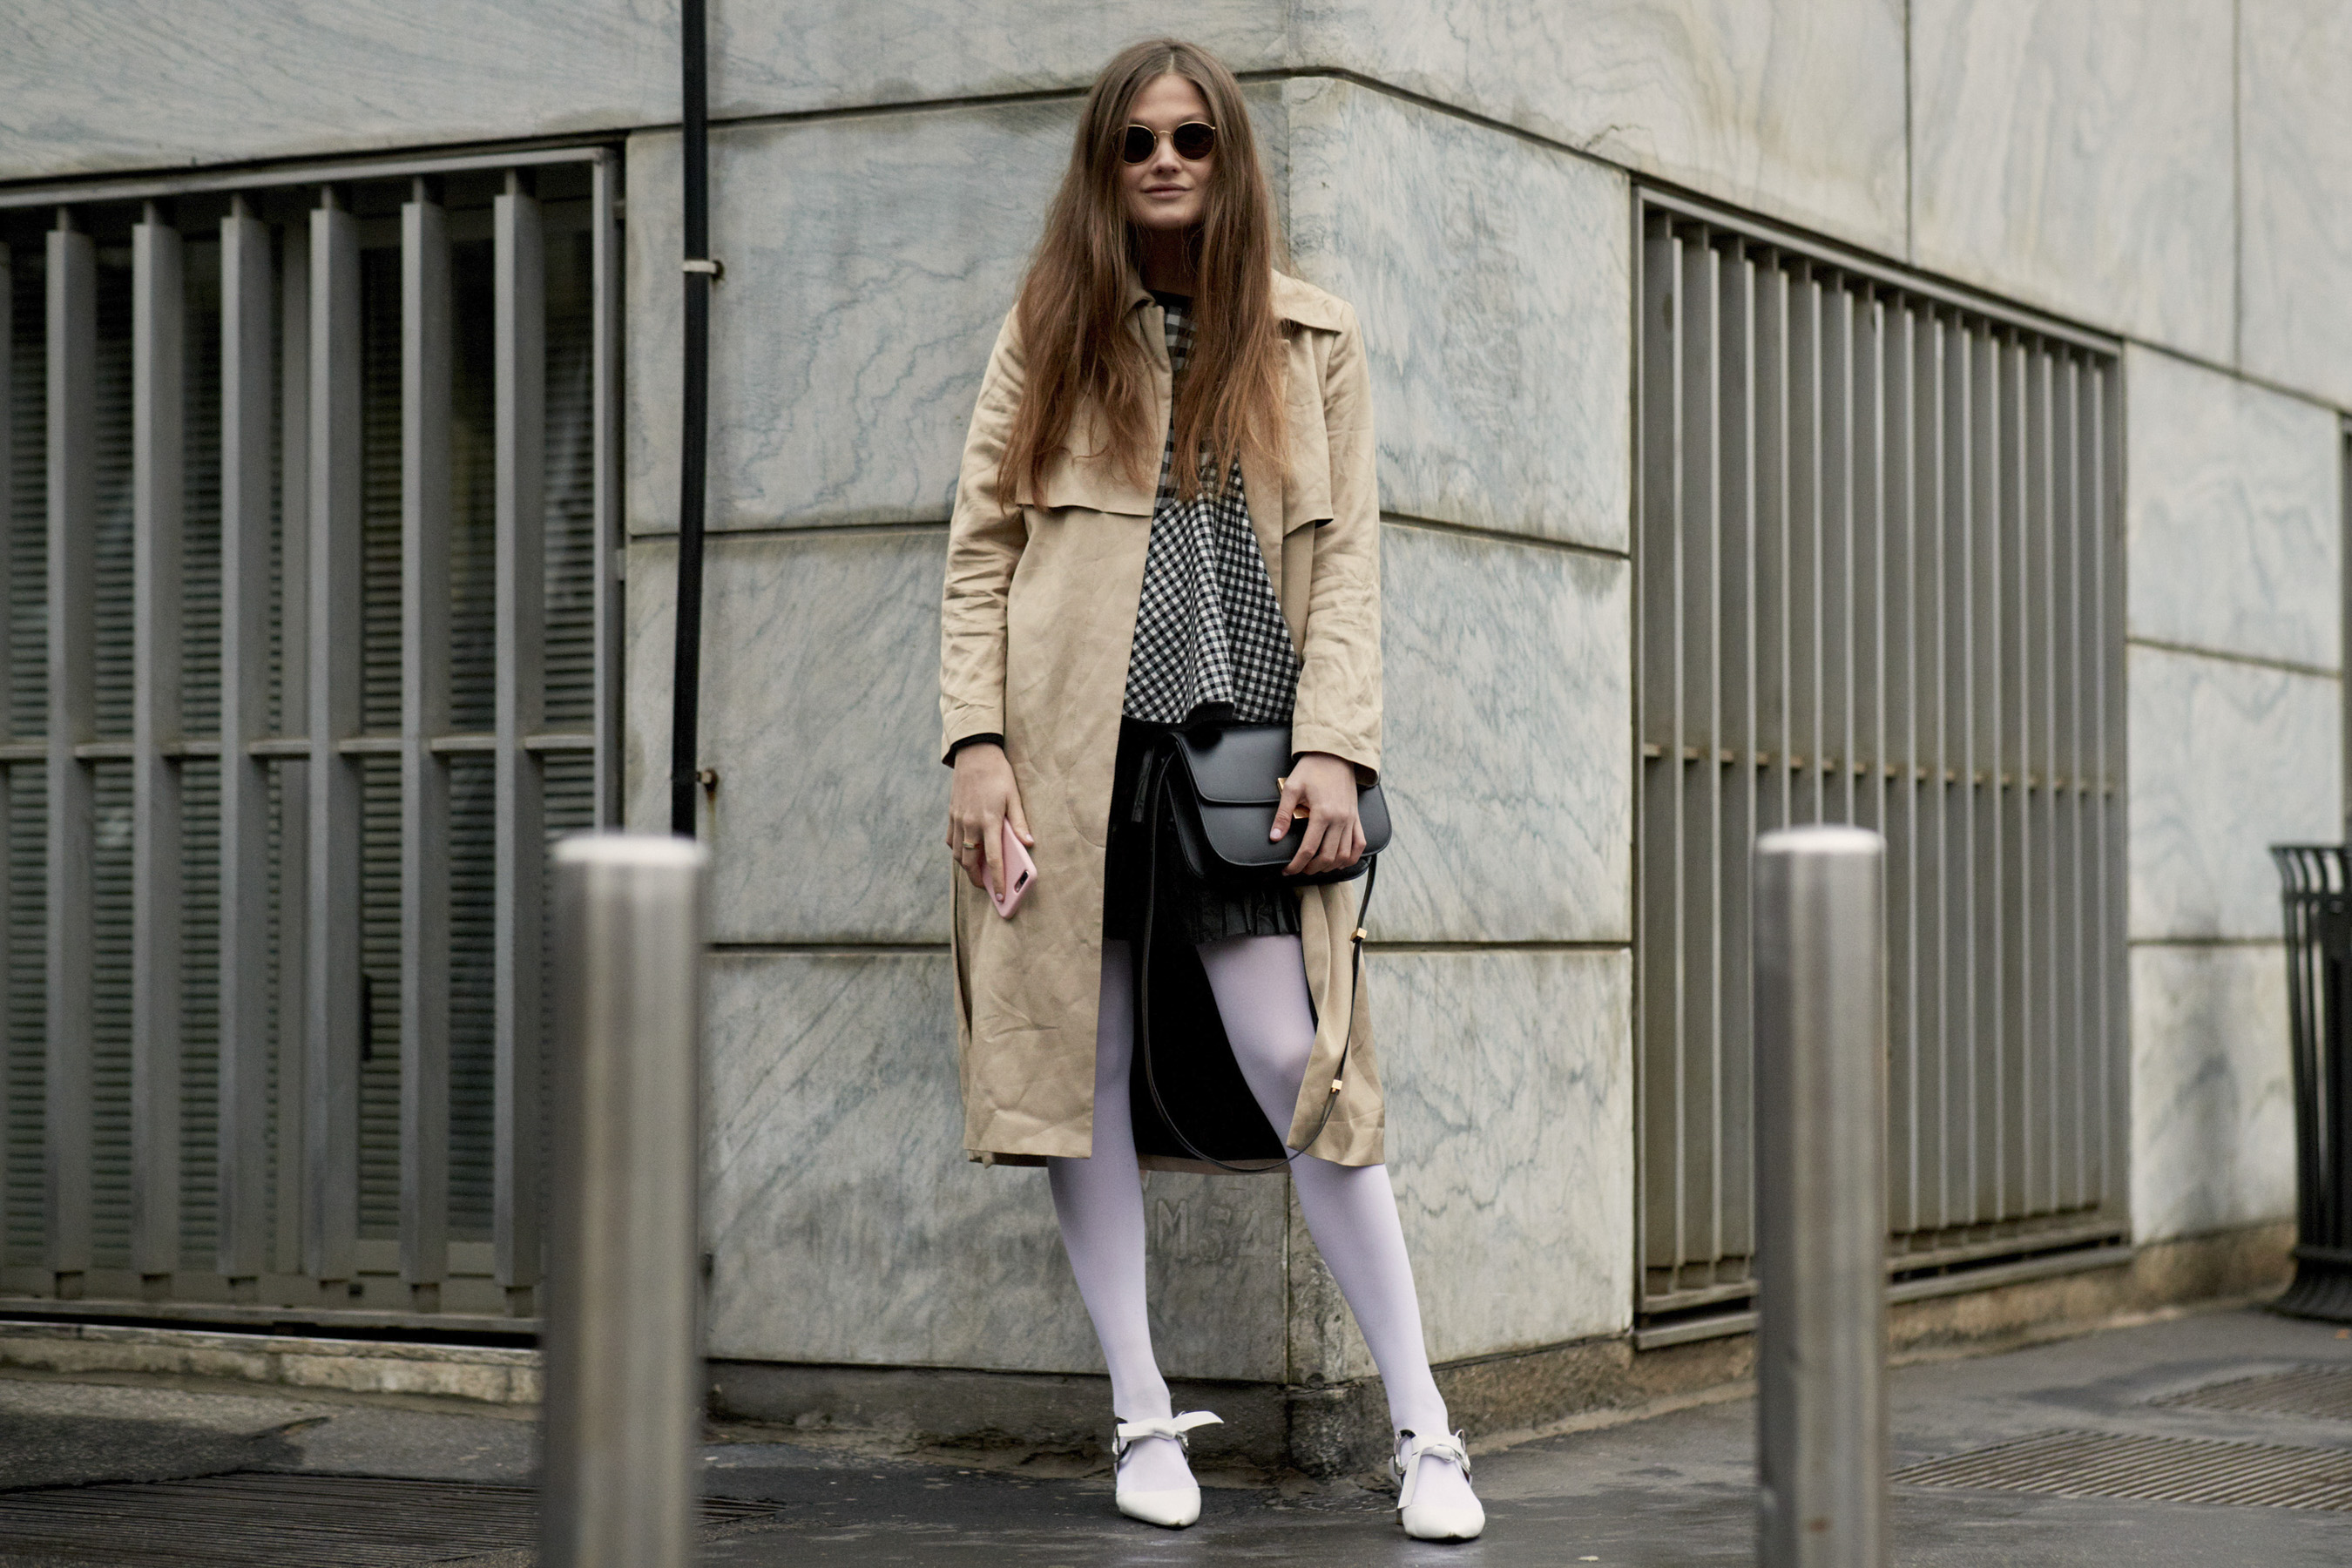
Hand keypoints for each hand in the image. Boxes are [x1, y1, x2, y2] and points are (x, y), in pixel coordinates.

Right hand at [948, 742, 1033, 892]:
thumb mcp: (1014, 796)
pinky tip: (967, 852)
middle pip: (969, 862)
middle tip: (988, 887)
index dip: (997, 879)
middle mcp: (970, 823)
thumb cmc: (998, 774)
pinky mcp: (951, 815)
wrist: (974, 754)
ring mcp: (957, 820)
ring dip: (966, 867)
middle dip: (977, 879)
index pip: (993, 858)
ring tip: (978, 873)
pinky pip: (951, 841)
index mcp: (989, 820)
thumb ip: (1020, 822)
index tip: (1000, 895)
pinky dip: (958, 850)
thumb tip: (1028, 843)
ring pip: (958, 854)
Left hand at [1272, 752, 1365, 875]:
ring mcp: (1351, 820)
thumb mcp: (1291, 788)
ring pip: (1344, 855)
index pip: (1309, 849)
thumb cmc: (1312, 770)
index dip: (1296, 864)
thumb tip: (1274, 837)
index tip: (1287, 871)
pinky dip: (1351, 858)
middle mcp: (1340, 819)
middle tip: (1299, 869)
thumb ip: (1283, 815)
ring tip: (1316, 867)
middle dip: (1311, 869)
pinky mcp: (1356, 818)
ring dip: (1330, 866)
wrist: (1335, 755)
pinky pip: (1359, 844)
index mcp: (1323, 813)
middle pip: (1327, 857)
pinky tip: (1339, 862)